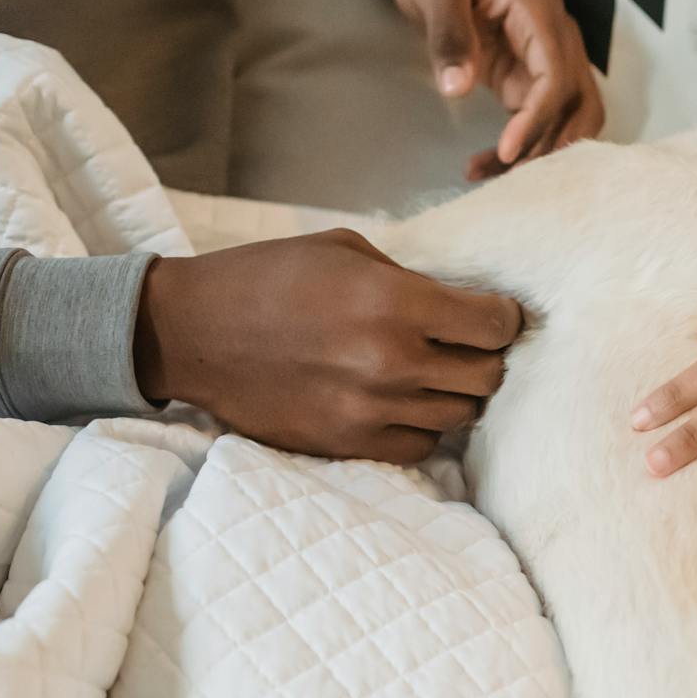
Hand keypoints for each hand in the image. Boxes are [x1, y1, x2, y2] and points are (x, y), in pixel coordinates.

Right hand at [134, 229, 521, 463]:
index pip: (494, 326)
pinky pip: (421, 446)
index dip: (503, 319)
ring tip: (427, 372)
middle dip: (484, 357)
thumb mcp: (345, 251)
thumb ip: (411, 278)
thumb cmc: (268, 278)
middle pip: (487, 376)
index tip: (495, 315)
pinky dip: (421, 426)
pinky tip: (401, 402)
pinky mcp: (350, 444)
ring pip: (459, 415)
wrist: (193, 333)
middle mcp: (391, 361)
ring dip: (453, 393)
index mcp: (395, 302)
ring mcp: (372, 410)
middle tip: (465, 345)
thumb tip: (461, 302)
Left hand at [388, 0, 603, 175]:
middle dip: (548, 146)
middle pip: (580, 107)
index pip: (558, 77)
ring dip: (543, 155)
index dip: (539, 119)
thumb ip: (448, 35)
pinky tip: (487, 166)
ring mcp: (552, 63)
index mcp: (541, 13)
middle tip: (505, 175)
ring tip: (492, 175)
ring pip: (573, 122)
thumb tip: (456, 88)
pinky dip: (526, 150)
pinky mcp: (535, 83)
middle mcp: (559, 40)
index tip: (508, 151)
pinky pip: (546, 124)